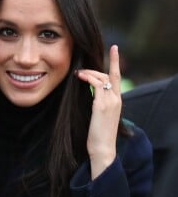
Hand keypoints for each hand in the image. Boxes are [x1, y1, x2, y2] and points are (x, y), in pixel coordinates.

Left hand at [76, 45, 121, 178]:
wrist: (103, 148)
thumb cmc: (99, 132)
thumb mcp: (101, 114)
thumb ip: (99, 101)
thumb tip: (89, 92)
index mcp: (117, 100)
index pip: (117, 77)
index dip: (116, 61)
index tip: (114, 48)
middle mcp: (116, 98)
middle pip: (108, 75)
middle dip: (94, 69)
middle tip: (81, 71)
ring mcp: (110, 101)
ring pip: (101, 77)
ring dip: (89, 73)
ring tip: (78, 73)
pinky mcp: (102, 105)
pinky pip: (96, 85)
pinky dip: (88, 78)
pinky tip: (79, 77)